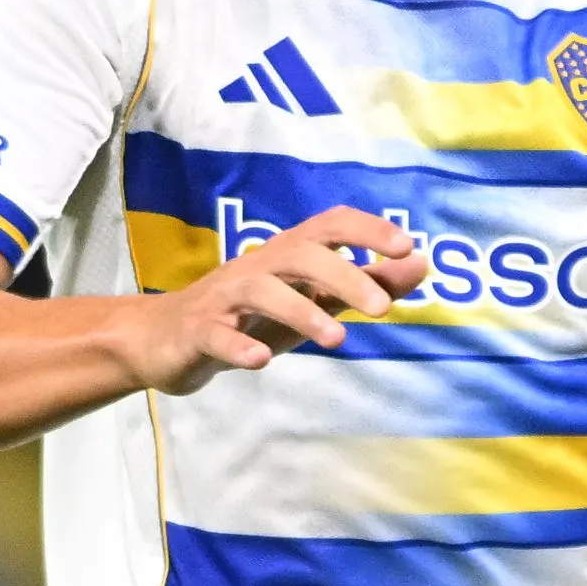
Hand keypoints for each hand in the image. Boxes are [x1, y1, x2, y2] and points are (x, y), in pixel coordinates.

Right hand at [130, 209, 432, 392]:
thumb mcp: (314, 300)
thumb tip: (420, 263)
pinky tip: (260, 360)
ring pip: (262, 290)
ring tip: (337, 337)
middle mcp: (257, 266)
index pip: (329, 225)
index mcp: (288, 255)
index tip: (405, 246)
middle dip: (344, 275)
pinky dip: (238, 345)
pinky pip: (216, 334)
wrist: (166, 340)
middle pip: (301, 254)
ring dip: (301, 310)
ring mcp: (225, 298)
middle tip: (384, 309)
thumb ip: (367, 283)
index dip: (366, 230)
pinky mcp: (198, 332)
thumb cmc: (253, 316)